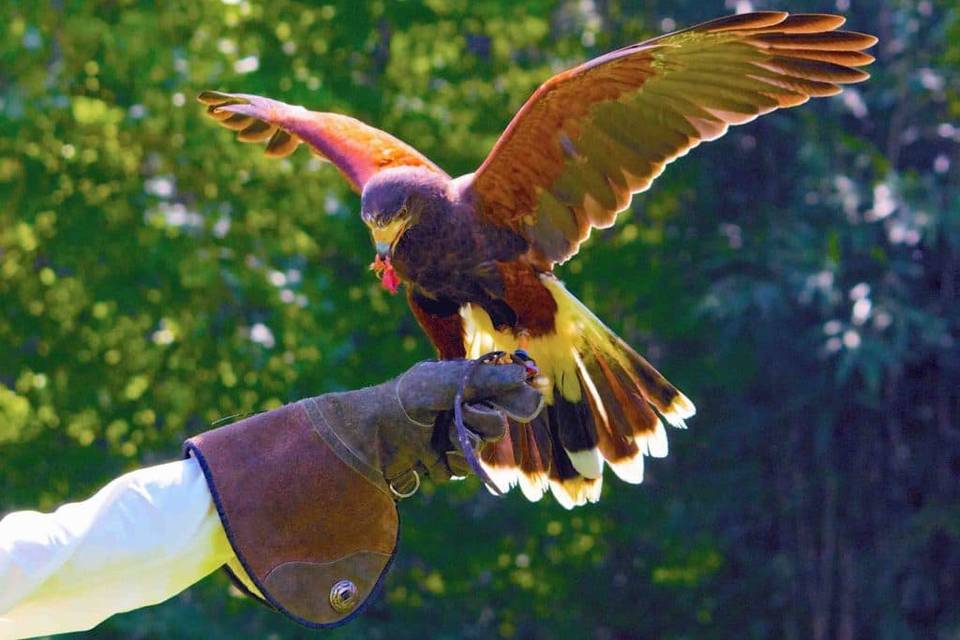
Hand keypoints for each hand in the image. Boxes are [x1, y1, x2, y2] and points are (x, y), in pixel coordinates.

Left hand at [305, 357, 543, 497]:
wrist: (375, 436)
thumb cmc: (407, 399)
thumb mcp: (447, 382)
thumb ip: (487, 380)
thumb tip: (525, 374)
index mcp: (464, 382)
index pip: (503, 383)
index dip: (519, 387)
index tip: (537, 386)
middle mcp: (465, 407)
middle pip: (503, 414)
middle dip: (487, 415)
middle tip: (466, 412)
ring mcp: (459, 434)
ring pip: (490, 438)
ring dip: (468, 435)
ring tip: (444, 432)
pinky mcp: (451, 461)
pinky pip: (470, 463)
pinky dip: (455, 457)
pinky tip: (435, 453)